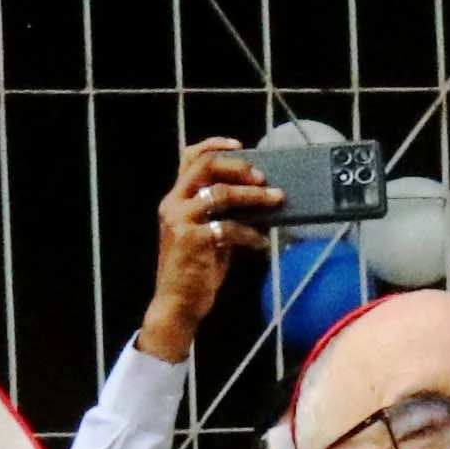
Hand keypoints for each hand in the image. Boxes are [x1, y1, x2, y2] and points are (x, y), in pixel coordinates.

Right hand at [139, 139, 279, 360]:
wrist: (177, 304)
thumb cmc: (196, 269)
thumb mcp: (207, 234)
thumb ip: (222, 213)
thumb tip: (258, 197)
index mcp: (175, 199)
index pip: (188, 158)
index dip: (214, 145)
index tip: (240, 145)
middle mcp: (173, 204)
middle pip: (206, 168)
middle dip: (238, 168)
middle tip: (263, 177)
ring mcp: (180, 221)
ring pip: (220, 193)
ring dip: (253, 196)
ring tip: (276, 200)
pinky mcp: (191, 240)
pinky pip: (228, 228)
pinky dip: (250, 234)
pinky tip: (262, 243)